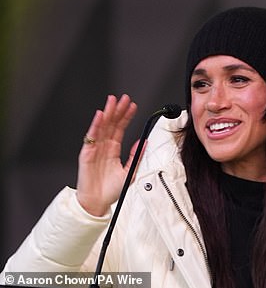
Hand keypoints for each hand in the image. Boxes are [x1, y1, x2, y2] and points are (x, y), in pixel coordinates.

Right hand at [76, 94, 137, 215]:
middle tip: (124, 98)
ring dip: (108, 113)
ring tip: (113, 101)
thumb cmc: (110, 190)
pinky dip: (96, 125)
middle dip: (118, 110)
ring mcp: (95, 149)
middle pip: (112, 124)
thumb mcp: (129, 172)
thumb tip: (144, 142)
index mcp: (113, 149)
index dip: (127, 117)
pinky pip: (92, 137)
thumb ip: (135, 156)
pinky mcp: (87, 153)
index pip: (121, 128)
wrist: (97, 203)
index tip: (133, 106)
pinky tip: (101, 115)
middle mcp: (104, 146)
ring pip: (102, 127)